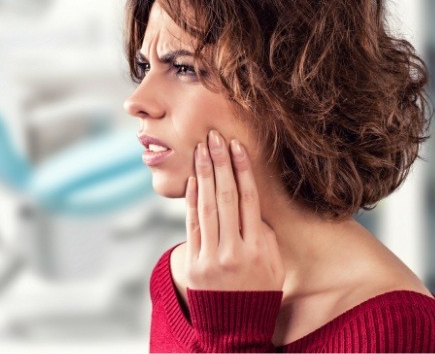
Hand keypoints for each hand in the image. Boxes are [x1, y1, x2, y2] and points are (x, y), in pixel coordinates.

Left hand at [185, 129, 284, 291]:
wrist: (235, 328)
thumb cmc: (259, 291)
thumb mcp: (273, 264)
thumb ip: (263, 234)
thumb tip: (250, 203)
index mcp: (259, 248)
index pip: (249, 199)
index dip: (242, 170)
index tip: (236, 147)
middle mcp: (235, 250)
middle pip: (226, 196)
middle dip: (220, 163)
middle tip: (214, 137)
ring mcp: (212, 257)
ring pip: (207, 206)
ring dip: (203, 174)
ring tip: (201, 149)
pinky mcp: (194, 263)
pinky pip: (192, 224)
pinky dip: (191, 199)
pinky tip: (192, 179)